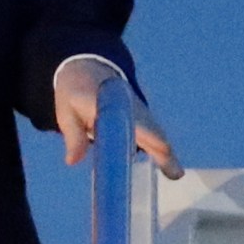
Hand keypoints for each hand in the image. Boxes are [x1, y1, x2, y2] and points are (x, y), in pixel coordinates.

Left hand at [56, 59, 183, 177]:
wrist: (86, 68)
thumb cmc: (74, 91)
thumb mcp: (67, 112)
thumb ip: (73, 136)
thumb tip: (72, 161)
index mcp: (114, 103)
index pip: (136, 122)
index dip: (150, 138)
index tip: (161, 152)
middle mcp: (131, 107)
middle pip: (154, 131)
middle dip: (165, 152)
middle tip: (176, 175)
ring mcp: (138, 112)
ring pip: (157, 134)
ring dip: (166, 154)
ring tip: (175, 175)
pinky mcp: (140, 118)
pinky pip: (153, 135)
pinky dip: (160, 150)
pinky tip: (168, 168)